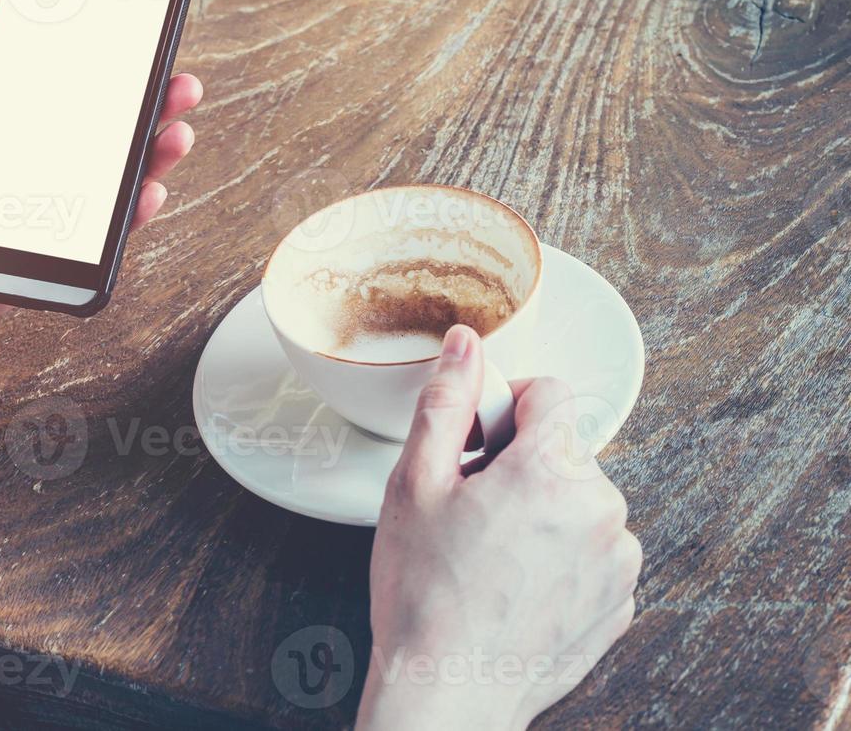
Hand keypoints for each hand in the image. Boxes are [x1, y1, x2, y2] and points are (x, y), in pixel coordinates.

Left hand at [0, 21, 203, 364]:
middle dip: (145, 115)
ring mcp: (33, 226)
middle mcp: (19, 183)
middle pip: (98, 145)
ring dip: (151, 161)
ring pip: (108, 193)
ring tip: (176, 132)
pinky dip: (128, 221)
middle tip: (177, 86)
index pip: (58, 108)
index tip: (131, 54)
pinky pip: (93, 245)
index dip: (99, 83)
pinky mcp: (36, 266)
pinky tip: (148, 191)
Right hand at [356, 325, 640, 730]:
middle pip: (562, 449)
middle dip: (517, 463)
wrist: (449, 689)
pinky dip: (560, 554)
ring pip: (578, 499)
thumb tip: (464, 344)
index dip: (502, 405)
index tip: (474, 439)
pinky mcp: (620, 600)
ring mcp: (618, 559)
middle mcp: (601, 509)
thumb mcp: (414, 483)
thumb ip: (446, 401)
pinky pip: (594, 550)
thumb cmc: (425, 594)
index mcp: (550, 469)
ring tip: (489, 551)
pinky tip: (513, 581)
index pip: (548, 392)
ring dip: (541, 509)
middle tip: (468, 506)